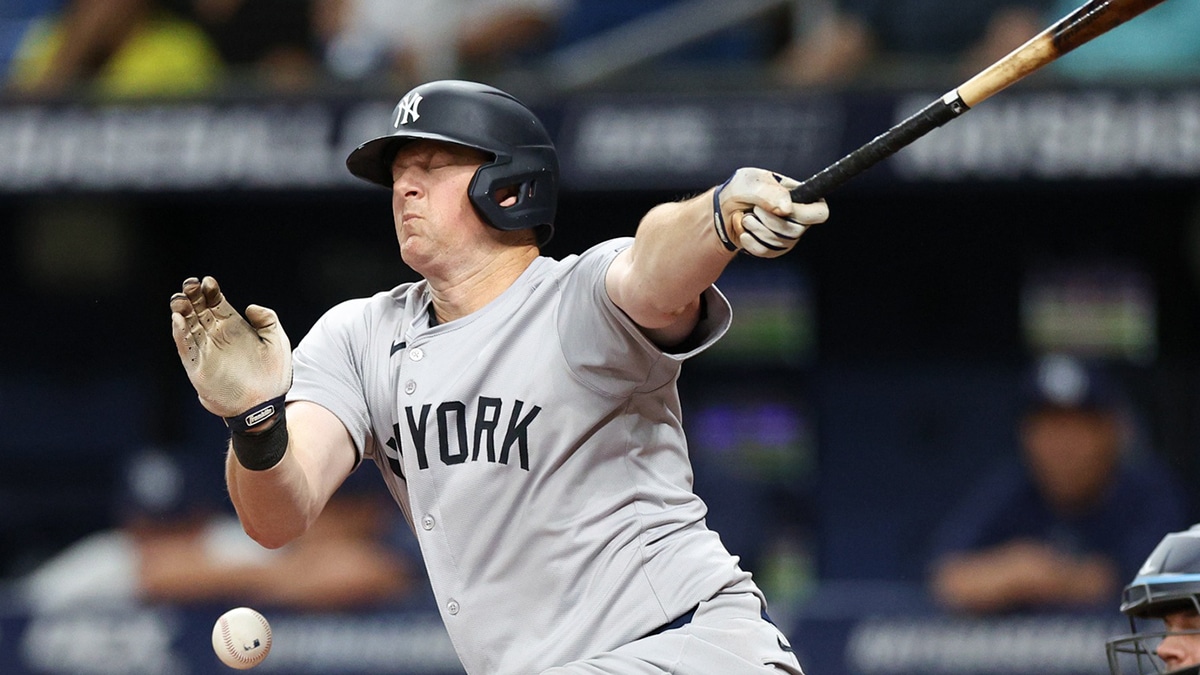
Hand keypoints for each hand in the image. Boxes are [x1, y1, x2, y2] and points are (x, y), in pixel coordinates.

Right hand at [169, 276, 291, 418]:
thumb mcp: (277, 342)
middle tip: (190, 283)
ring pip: (188, 327)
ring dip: (182, 312)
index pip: (217, 304)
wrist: (265, 407)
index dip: (211, 292)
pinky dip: (180, 334)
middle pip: (199, 311)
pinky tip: (178, 319)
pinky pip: (186, 348)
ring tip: (179, 298)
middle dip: (193, 296)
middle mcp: (217, 337)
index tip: (209, 281)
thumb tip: (249, 307)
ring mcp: (206, 352)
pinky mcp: (197, 368)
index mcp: (234, 329)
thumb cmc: (274, 376)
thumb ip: (268, 320)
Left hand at [713, 168, 828, 257]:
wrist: (722, 210)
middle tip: (754, 210)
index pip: (820, 212)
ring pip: (780, 243)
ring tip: (746, 218)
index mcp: (800, 197)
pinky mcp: (774, 249)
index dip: (803, 214)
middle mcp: (798, 218)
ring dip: (757, 230)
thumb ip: (770, 192)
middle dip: (770, 221)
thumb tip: (787, 209)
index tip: (780, 209)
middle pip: (797, 231)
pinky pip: (767, 252)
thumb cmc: (740, 190)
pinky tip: (744, 233)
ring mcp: (787, 236)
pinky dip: (751, 242)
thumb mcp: (751, 182)